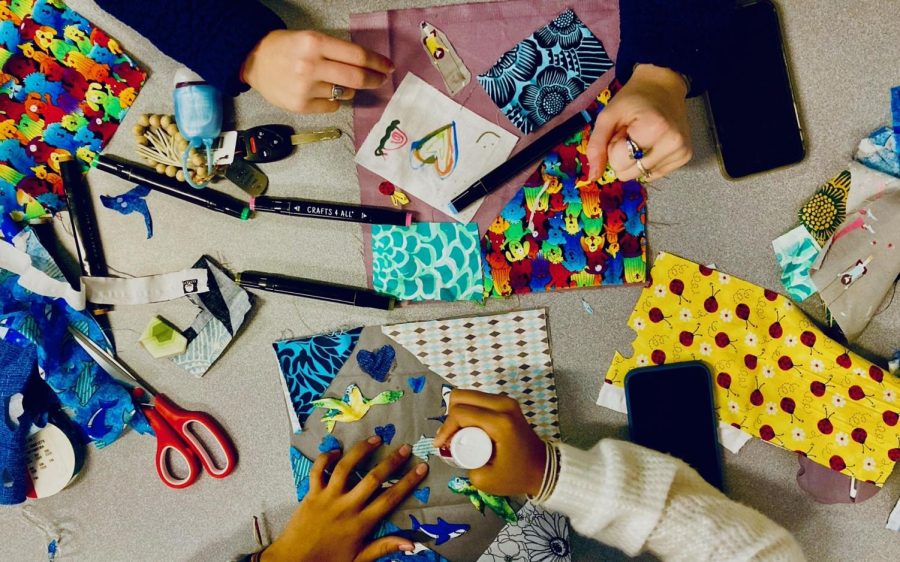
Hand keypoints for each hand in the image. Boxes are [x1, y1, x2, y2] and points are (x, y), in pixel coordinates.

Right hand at [242, 30, 394, 113]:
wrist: (254, 61)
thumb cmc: (286, 47)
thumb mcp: (310, 39)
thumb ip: (337, 51)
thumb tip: (369, 66)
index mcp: (314, 43)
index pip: (357, 56)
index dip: (378, 63)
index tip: (388, 67)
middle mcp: (310, 65)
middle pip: (356, 78)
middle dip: (374, 79)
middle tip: (380, 80)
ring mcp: (305, 88)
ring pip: (345, 93)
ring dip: (349, 89)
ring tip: (336, 81)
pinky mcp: (301, 106)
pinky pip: (332, 106)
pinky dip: (334, 100)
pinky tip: (321, 92)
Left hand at [262, 436, 428, 561]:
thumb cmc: (329, 561)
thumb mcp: (359, 559)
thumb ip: (384, 547)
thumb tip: (412, 543)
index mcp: (361, 524)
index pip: (390, 498)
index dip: (408, 482)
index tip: (421, 467)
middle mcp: (346, 507)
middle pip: (373, 479)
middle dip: (391, 461)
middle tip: (404, 447)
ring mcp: (328, 498)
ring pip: (346, 468)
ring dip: (361, 451)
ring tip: (375, 439)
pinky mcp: (311, 494)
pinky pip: (318, 470)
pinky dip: (326, 458)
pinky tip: (337, 450)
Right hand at [433, 390, 545, 496]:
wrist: (543, 469)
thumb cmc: (516, 476)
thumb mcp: (485, 479)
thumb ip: (463, 463)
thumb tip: (453, 447)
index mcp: (500, 422)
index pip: (460, 413)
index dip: (445, 428)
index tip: (440, 445)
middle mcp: (503, 405)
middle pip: (461, 396)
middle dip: (449, 417)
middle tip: (450, 438)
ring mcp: (506, 401)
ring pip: (468, 395)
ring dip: (458, 413)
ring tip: (458, 435)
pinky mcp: (506, 403)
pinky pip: (478, 400)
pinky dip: (468, 411)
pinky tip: (468, 429)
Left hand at [587, 64, 691, 181]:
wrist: (663, 86)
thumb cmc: (634, 99)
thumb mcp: (608, 116)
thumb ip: (597, 146)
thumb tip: (593, 176)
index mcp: (654, 129)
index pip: (619, 163)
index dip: (614, 147)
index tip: (623, 130)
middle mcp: (672, 144)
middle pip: (629, 173)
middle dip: (624, 156)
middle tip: (631, 134)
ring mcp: (681, 151)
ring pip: (641, 175)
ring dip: (635, 159)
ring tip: (642, 137)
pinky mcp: (685, 156)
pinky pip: (654, 174)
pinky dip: (647, 162)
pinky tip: (652, 144)